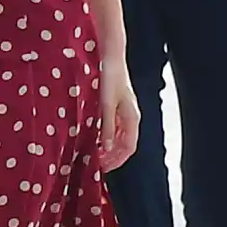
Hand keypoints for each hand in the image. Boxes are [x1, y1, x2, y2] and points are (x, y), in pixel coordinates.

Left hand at [98, 53, 140, 170]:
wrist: (111, 56)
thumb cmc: (110, 77)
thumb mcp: (106, 104)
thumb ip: (106, 126)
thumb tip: (106, 148)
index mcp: (132, 117)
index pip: (128, 148)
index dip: (117, 161)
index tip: (103, 169)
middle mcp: (131, 117)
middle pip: (125, 145)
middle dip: (112, 158)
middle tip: (96, 166)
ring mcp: (124, 112)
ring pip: (119, 138)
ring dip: (109, 149)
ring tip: (94, 156)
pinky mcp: (117, 107)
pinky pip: (114, 129)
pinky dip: (106, 138)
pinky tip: (94, 140)